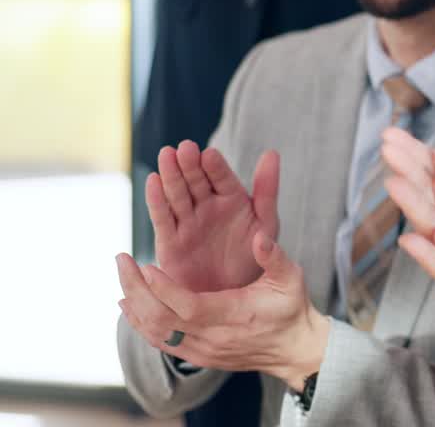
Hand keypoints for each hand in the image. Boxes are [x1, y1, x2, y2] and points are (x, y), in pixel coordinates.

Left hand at [116, 232, 328, 391]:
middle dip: (136, 290)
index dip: (163, 289)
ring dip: (133, 306)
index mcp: (234, 315)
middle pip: (162, 320)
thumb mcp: (290, 278)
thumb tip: (259, 236)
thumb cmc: (292, 309)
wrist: (293, 350)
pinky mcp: (198, 356)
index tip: (145, 266)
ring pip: (156, 334)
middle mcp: (213, 337)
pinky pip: (161, 343)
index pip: (189, 307)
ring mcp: (203, 350)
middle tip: (122, 261)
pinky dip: (140, 324)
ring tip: (122, 277)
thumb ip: (274, 256)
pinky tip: (129, 306)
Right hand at [148, 141, 279, 293]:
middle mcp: (207, 205)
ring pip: (177, 195)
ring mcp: (187, 221)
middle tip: (184, 148)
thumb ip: (267, 190)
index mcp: (232, 198)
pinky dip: (157, 200)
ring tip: (166, 155)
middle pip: (196, 181)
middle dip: (190, 165)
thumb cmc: (253, 257)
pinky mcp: (170, 240)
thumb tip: (272, 153)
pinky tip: (153, 181)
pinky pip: (163, 218)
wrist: (234, 295)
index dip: (216, 166)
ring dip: (171, 175)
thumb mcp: (266, 222)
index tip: (210, 153)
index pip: (222, 178)